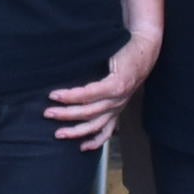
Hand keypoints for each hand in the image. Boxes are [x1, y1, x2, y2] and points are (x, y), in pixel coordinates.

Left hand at [45, 32, 160, 147]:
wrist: (145, 51)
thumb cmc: (125, 47)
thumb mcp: (109, 48)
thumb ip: (91, 56)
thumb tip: (67, 59)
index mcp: (116, 84)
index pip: (88, 94)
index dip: (70, 96)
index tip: (53, 95)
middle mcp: (118, 100)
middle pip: (89, 112)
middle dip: (66, 114)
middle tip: (48, 113)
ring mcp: (119, 107)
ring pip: (96, 125)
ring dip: (76, 131)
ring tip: (58, 133)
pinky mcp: (118, 111)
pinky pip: (108, 131)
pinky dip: (96, 141)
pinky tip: (83, 147)